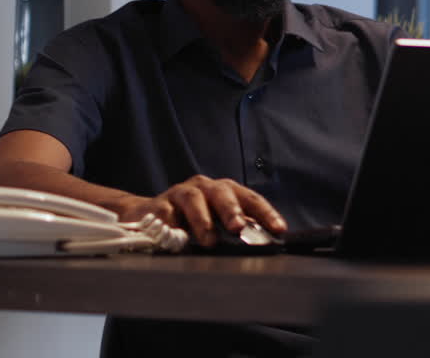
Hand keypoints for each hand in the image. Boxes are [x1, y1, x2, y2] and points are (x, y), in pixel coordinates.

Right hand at [110, 175, 286, 247]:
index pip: (250, 199)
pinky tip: (174, 237)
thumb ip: (237, 227)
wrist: (150, 215)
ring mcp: (181, 193)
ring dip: (203, 221)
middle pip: (222, 193)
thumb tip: (263, 239)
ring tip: (209, 242)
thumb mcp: (218, 222)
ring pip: (194, 200)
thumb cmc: (191, 219)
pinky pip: (166, 214)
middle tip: (238, 229)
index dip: (266, 213)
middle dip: (232, 210)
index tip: (279, 229)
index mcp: (225, 191)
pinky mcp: (158, 204)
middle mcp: (205, 187)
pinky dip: (172, 226)